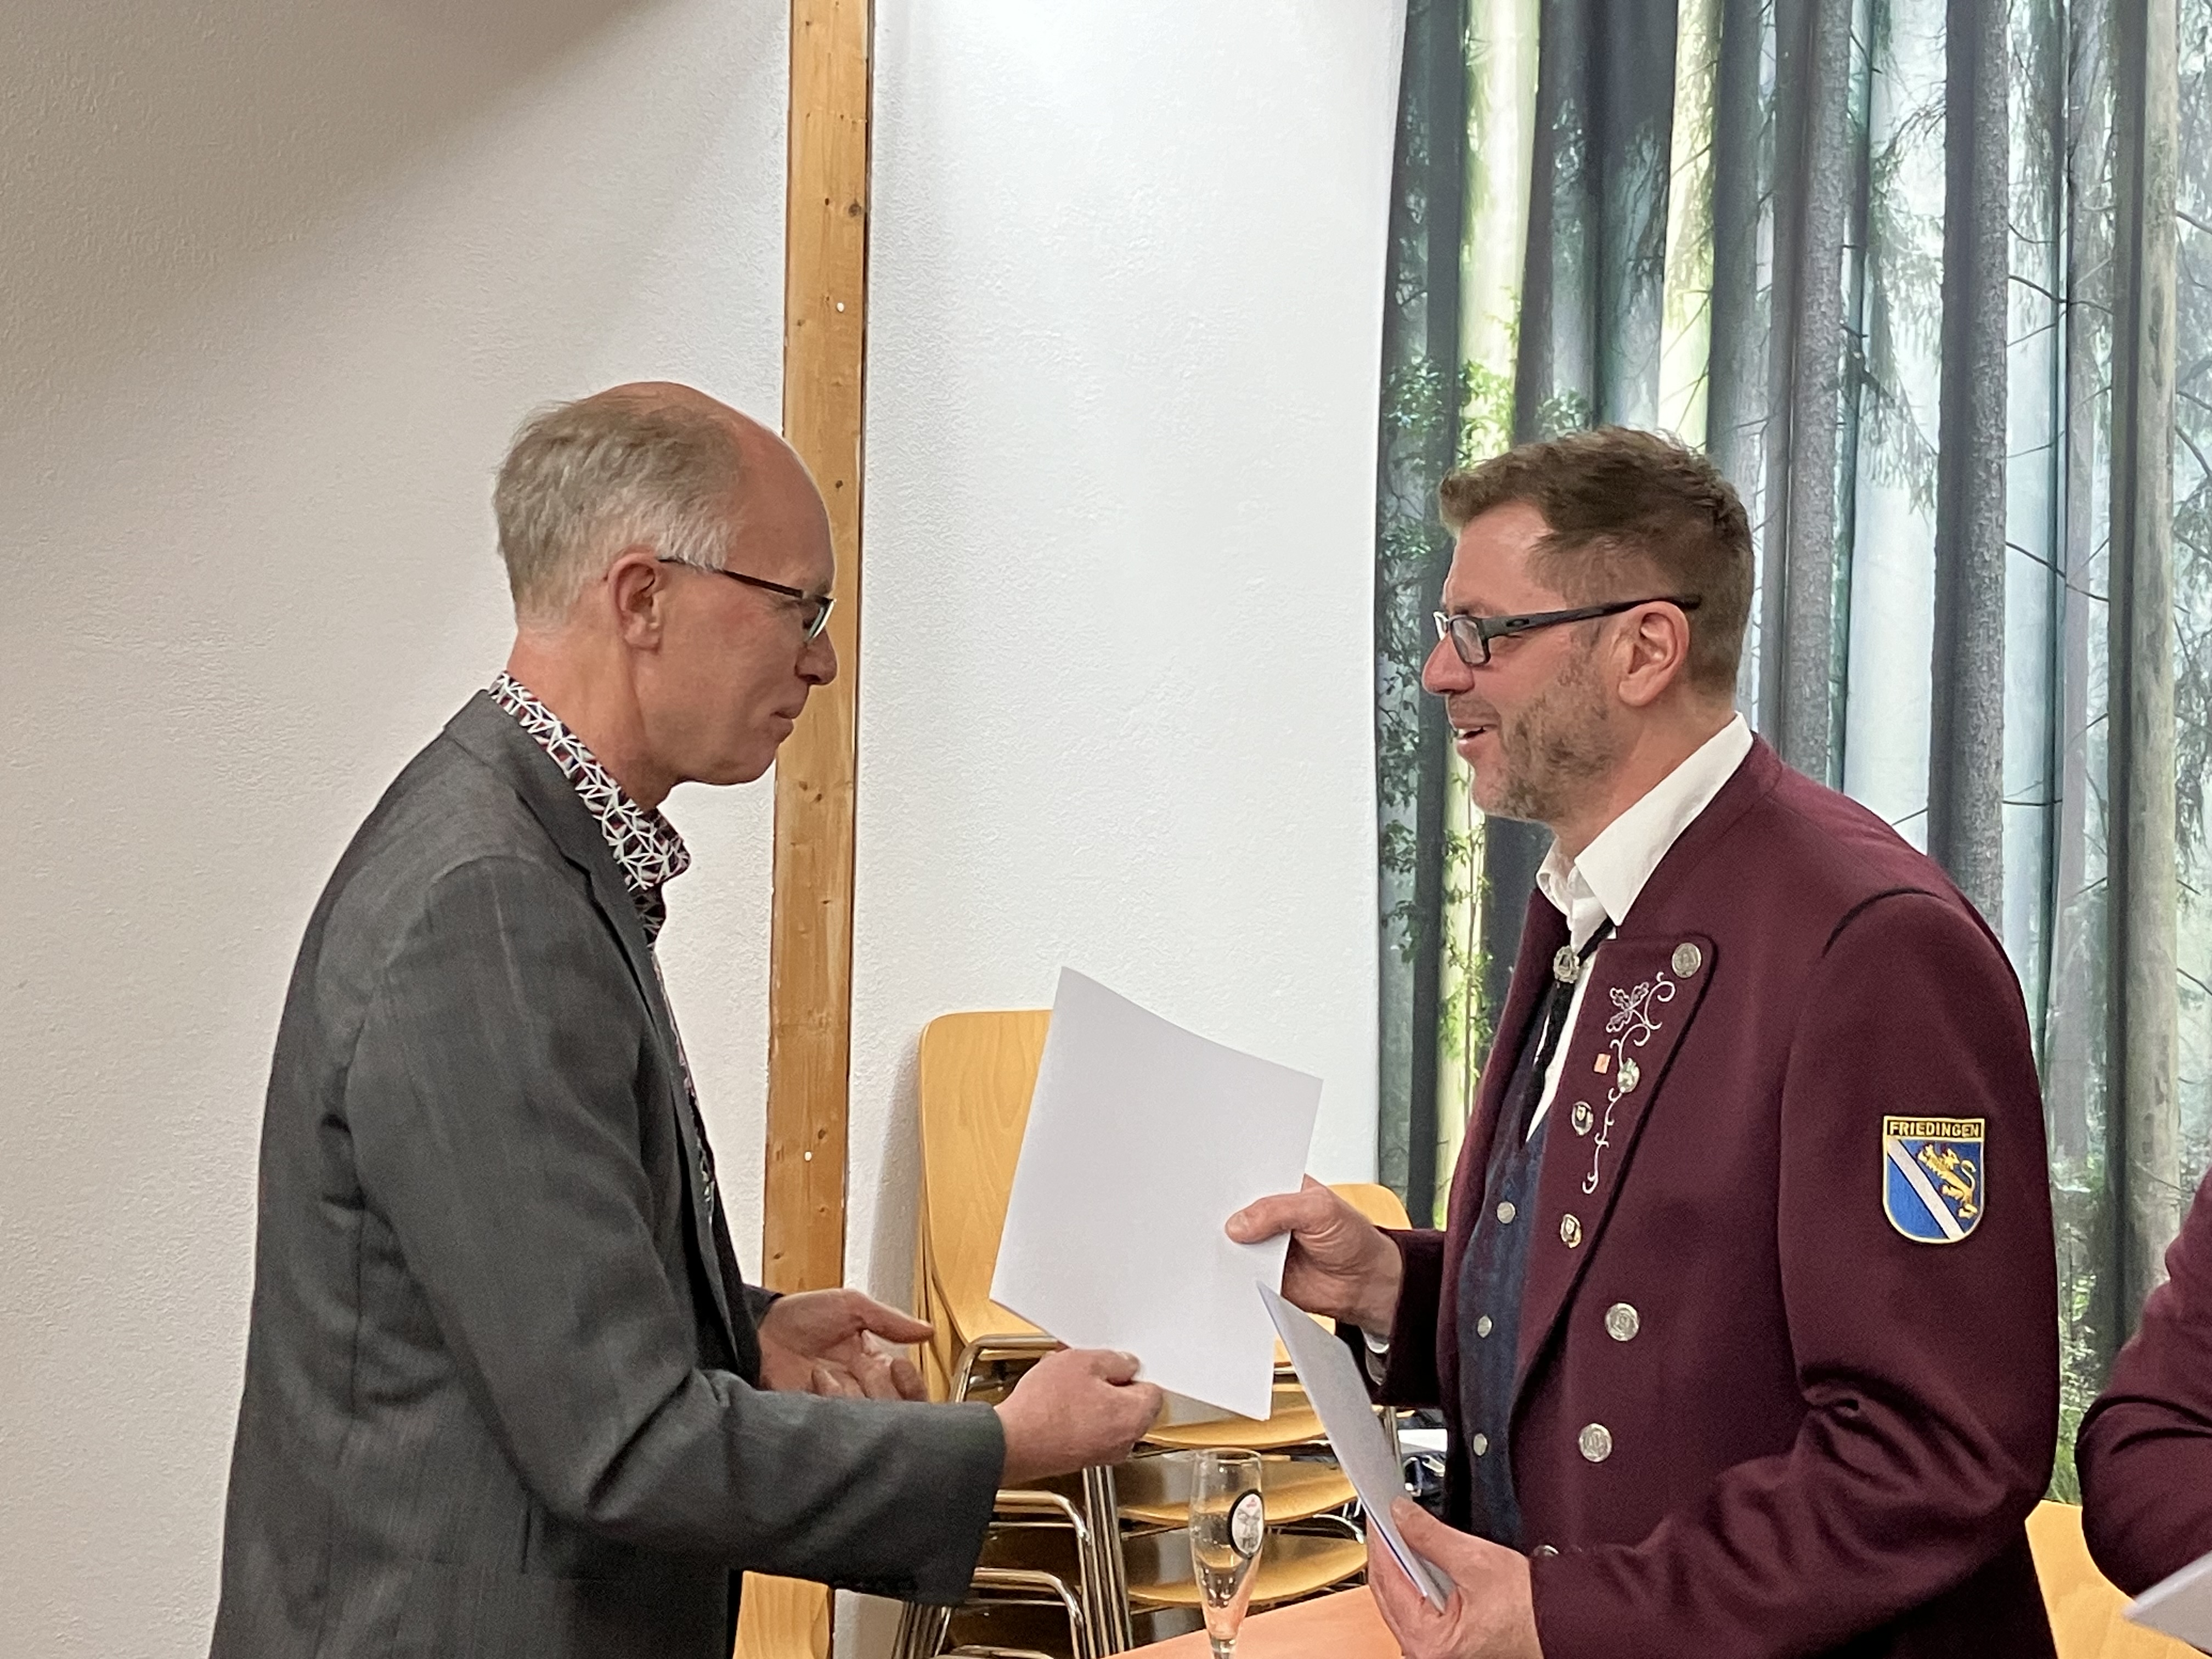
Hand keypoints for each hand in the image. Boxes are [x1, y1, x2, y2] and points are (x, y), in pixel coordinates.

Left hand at [756, 1289, 932, 1400]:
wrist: (760, 1329)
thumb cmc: (800, 1314)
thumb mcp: (852, 1306)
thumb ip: (890, 1321)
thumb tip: (927, 1331)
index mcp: (873, 1363)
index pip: (908, 1388)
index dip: (910, 1382)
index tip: (900, 1365)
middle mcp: (859, 1387)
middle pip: (894, 1409)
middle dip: (885, 1391)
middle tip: (870, 1370)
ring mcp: (839, 1403)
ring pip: (868, 1417)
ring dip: (853, 1393)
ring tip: (831, 1369)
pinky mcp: (818, 1415)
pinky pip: (838, 1420)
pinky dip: (831, 1397)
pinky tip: (817, 1379)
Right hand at [995, 1348, 1163, 1486]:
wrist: (1012, 1442)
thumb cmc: (1045, 1409)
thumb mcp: (1083, 1362)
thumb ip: (1114, 1361)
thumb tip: (1124, 1365)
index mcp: (1134, 1417)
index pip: (1153, 1390)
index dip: (1135, 1372)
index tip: (1119, 1363)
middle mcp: (1123, 1442)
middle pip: (1129, 1405)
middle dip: (1110, 1384)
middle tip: (1088, 1368)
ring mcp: (1101, 1453)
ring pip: (1106, 1417)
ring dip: (1091, 1399)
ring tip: (1066, 1382)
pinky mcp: (1079, 1458)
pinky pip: (1088, 1430)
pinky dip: (1077, 1415)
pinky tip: (1055, 1400)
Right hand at [1226, 1175, 1403, 1330]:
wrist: (1363, 1283)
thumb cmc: (1352, 1238)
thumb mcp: (1321, 1209)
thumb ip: (1279, 1210)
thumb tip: (1240, 1222)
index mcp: (1282, 1187)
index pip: (1249, 1177)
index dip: (1232, 1179)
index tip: (1215, 1184)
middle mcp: (1269, 1214)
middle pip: (1235, 1209)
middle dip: (1222, 1212)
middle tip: (1213, 1216)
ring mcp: (1263, 1243)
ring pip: (1232, 1241)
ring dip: (1225, 1244)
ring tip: (1220, 1242)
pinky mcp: (1261, 1271)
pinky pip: (1239, 1271)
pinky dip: (1234, 1271)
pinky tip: (1231, 1267)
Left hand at [1368, 1499, 1540, 1658]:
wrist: (1564, 1626)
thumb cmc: (1532, 1611)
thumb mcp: (1477, 1561)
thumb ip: (1430, 1535)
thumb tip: (1401, 1515)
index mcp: (1428, 1641)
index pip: (1385, 1579)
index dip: (1380, 1539)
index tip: (1378, 1512)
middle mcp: (1425, 1652)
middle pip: (1388, 1591)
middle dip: (1389, 1552)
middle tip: (1389, 1517)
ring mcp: (1433, 1651)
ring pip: (1400, 1599)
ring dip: (1402, 1565)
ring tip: (1406, 1534)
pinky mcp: (1444, 1645)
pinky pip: (1417, 1608)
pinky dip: (1417, 1582)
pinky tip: (1421, 1561)